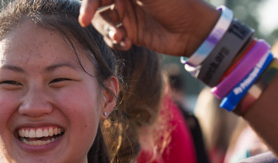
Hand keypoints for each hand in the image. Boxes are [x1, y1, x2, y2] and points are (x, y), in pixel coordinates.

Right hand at [78, 0, 218, 55]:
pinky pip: (113, 39)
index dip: (89, 4)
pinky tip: (127, 44)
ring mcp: (127, 17)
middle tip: (109, 31)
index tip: (84, 17)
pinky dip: (116, 42)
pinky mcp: (131, 34)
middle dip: (96, 19)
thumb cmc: (175, 3)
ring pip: (103, 24)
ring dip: (107, 32)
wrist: (193, 29)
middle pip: (97, 7)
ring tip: (121, 38)